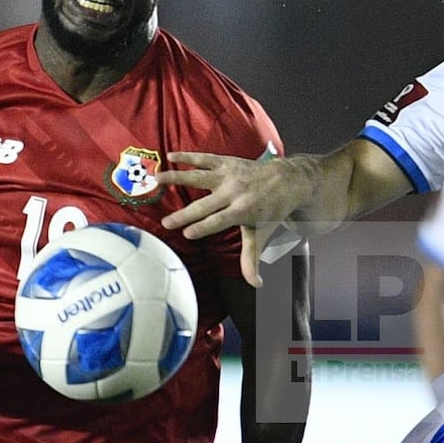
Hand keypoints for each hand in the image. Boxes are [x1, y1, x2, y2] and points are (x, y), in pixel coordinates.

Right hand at [158, 152, 308, 287]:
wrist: (286, 180)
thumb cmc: (271, 211)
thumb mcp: (261, 234)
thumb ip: (252, 258)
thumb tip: (257, 285)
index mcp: (242, 211)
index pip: (219, 221)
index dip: (203, 227)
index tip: (187, 234)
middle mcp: (233, 192)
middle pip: (205, 205)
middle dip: (185, 214)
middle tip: (167, 223)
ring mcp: (228, 175)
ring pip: (199, 176)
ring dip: (177, 177)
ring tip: (157, 180)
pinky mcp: (225, 162)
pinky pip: (204, 159)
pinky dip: (187, 157)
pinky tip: (170, 157)